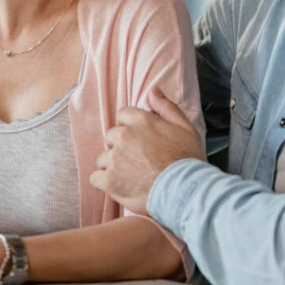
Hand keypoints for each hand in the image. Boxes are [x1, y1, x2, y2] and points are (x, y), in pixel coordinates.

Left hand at [90, 89, 204, 213]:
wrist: (186, 193)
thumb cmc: (188, 161)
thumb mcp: (185, 128)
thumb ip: (166, 107)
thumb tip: (153, 91)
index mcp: (139, 120)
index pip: (122, 116)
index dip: (131, 129)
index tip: (141, 142)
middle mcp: (123, 136)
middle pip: (111, 137)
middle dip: (121, 147)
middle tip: (139, 161)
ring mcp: (114, 158)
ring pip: (103, 158)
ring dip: (113, 166)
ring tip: (132, 177)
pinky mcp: (109, 180)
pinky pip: (96, 178)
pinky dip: (105, 183)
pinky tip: (121, 186)